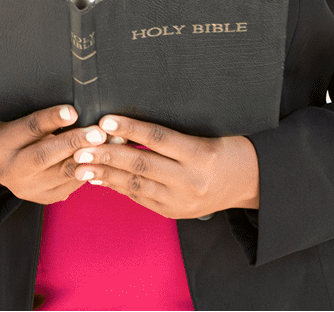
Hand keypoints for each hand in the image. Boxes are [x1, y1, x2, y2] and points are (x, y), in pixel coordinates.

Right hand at [0, 105, 115, 203]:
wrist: (3, 164)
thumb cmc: (15, 134)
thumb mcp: (17, 119)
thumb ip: (40, 117)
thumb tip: (72, 110)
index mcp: (1, 144)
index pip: (28, 129)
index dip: (51, 119)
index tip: (73, 112)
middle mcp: (11, 169)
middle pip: (45, 155)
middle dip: (74, 142)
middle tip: (98, 133)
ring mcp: (28, 188)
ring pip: (62, 173)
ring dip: (89, 158)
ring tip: (109, 144)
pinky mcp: (44, 198)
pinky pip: (71, 185)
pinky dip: (89, 170)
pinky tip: (104, 160)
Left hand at [71, 115, 260, 218]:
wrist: (252, 183)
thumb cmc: (227, 148)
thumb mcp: (205, 134)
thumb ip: (169, 132)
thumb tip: (127, 123)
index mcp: (200, 154)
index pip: (157, 138)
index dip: (129, 128)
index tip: (104, 121)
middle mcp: (190, 180)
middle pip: (141, 164)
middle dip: (107, 155)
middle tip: (81, 147)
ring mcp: (183, 200)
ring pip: (137, 185)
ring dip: (106, 174)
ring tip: (81, 165)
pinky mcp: (176, 213)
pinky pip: (142, 198)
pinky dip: (119, 187)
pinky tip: (100, 178)